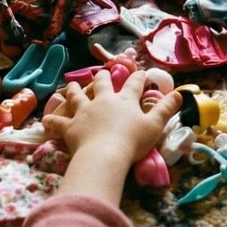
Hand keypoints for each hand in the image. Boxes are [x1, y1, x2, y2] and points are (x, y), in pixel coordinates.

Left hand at [43, 69, 181, 204]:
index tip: (141, 72)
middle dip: (103, 78)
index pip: (134, 84)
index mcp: (125, 100)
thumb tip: (181, 93)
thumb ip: (166, 109)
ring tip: (71, 86)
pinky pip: (57, 121)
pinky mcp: (69, 126)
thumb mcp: (155, 125)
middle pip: (102, 83)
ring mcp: (84, 112)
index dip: (138, 77)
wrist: (105, 154)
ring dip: (74, 90)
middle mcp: (103, 101)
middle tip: (102, 75)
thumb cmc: (132, 141)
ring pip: (76, 95)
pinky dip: (51, 120)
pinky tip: (45, 119)